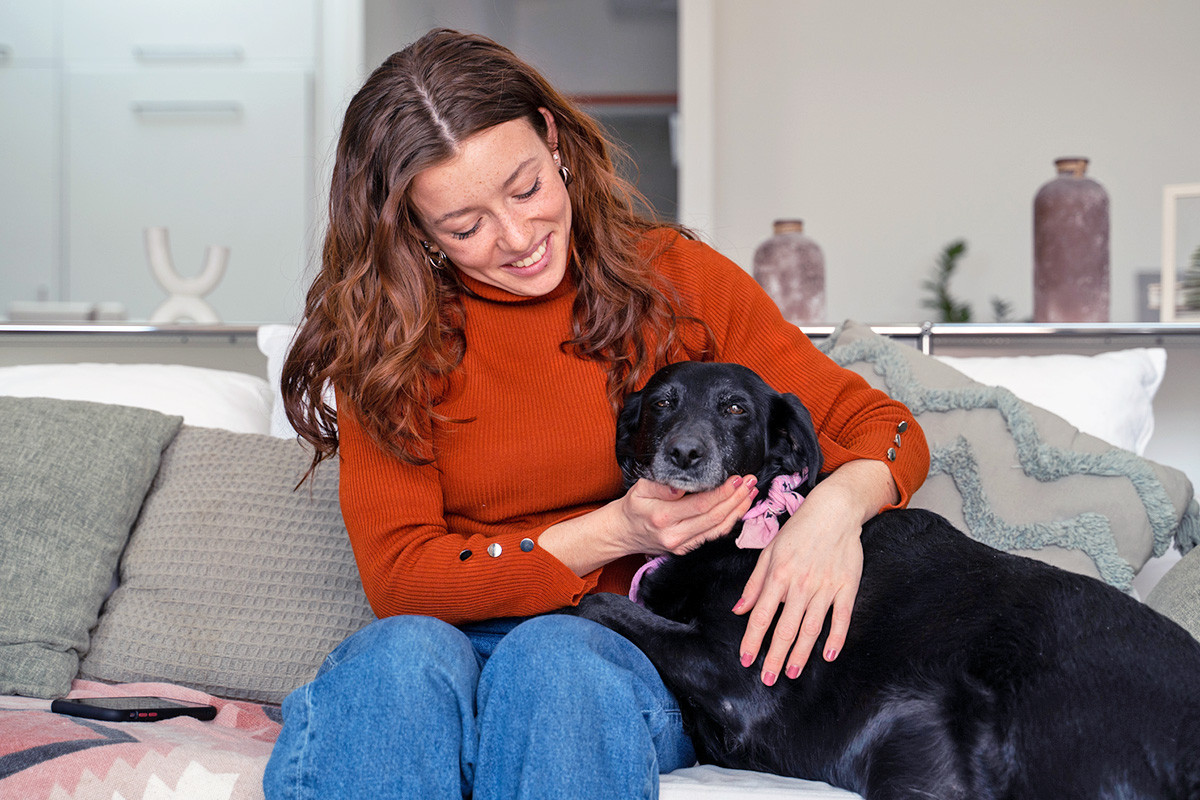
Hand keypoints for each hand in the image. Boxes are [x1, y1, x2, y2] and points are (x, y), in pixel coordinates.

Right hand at [538, 473, 757, 576]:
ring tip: (751, 493)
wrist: (622, 533)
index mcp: (663, 517)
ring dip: (738, 510)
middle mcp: (674, 535)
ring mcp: (681, 546)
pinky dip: (730, 522)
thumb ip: (661, 486)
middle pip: (715, 517)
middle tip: (751, 481)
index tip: (737, 478)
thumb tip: (683, 485)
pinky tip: (739, 509)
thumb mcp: (640, 488)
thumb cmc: (633, 506)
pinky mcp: (686, 551)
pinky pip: (713, 537)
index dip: (723, 492)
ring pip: (718, 529)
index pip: (702, 504)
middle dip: (737, 498)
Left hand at [732, 459, 895, 684]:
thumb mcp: (769, 552)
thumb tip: (740, 610)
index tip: (747, 660)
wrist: (834, 511)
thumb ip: (755, 584)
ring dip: (801, 653)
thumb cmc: (798, 531)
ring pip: (811, 628)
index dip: (753, 640)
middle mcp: (800, 584)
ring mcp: (825, 586)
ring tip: (793, 672)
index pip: (762, 615)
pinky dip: (836, 638)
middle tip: (769, 679)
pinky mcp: (846, 586)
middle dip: (776, 657)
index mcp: (778, 575)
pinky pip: (841, 617)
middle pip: (785, 628)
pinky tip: (829, 655)